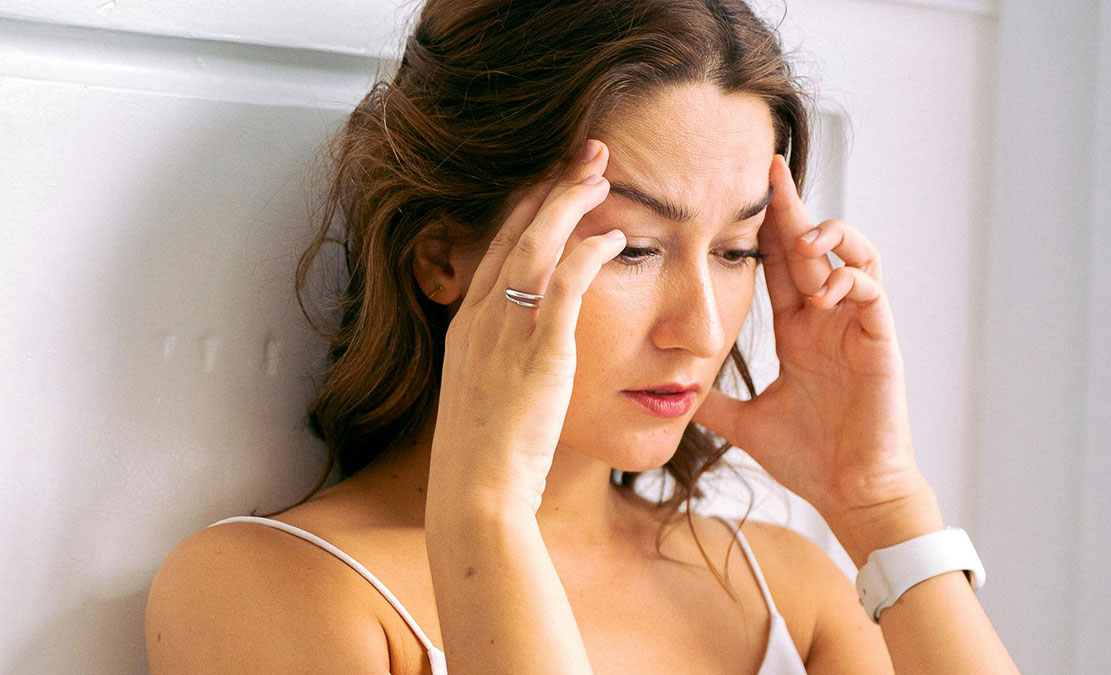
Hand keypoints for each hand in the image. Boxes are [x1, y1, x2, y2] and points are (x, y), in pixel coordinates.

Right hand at [427, 140, 624, 515]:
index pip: (495, 250)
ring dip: (569, 204)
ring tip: (601, 174)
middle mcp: (479, 320)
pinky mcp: (538, 355)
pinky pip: (563, 288)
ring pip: (535, 246)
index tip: (551, 183)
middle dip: (549, 188)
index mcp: (466, 328)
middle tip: (584, 155)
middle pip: (512, 233)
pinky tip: (614, 235)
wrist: (474, 495)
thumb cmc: (484, 459)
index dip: (525, 210)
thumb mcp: (483, 399)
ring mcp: (505, 334)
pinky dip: (588, 255)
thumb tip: (523, 358)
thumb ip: (502, 365)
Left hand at [692, 154, 927, 519]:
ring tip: (802, 235)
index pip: (778, 265)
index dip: (763, 228)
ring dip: (831, 236)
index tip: (739, 193)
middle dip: (793, 208)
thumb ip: (714, 403)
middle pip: (812, 247)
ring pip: (854, 256)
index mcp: (797, 331)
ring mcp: (855, 327)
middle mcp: (826, 320)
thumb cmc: (809, 458)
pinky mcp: (880, 342)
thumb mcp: (745, 422)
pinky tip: (822, 293)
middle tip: (770, 169)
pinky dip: (848, 281)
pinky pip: (871, 292)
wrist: (850, 493)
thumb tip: (669, 394)